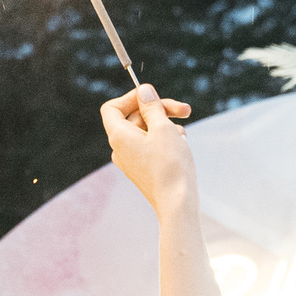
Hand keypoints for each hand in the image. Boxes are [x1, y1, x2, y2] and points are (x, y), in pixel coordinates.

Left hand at [101, 84, 196, 216]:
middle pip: (134, 118)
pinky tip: (181, 144)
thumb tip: (144, 91)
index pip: (112, 108)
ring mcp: (131, 161)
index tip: (152, 96)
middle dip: (158, 110)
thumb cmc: (170, 167)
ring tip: (183, 133)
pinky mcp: (143, 170)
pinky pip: (150, 147)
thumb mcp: (163, 128)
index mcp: (119, 137)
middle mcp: (120, 149)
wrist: (178, 205)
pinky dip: (165, 140)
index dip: (132, 97)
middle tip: (183, 110)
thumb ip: (152, 106)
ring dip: (165, 125)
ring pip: (145, 132)